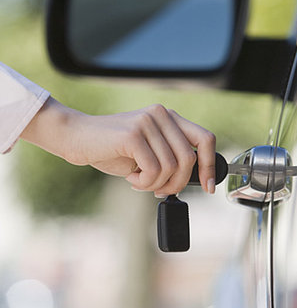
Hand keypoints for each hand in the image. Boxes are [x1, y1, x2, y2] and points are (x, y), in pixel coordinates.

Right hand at [20, 98, 215, 195]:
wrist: (77, 138)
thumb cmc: (112, 149)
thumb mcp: (149, 151)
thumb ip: (171, 157)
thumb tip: (195, 179)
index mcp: (169, 117)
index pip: (205, 139)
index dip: (209, 166)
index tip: (208, 187)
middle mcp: (162, 115)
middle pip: (189, 159)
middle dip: (177, 184)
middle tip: (159, 192)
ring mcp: (148, 122)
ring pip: (171, 168)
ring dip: (156, 185)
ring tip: (140, 181)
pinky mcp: (134, 134)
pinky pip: (154, 170)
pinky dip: (144, 183)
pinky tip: (131, 178)